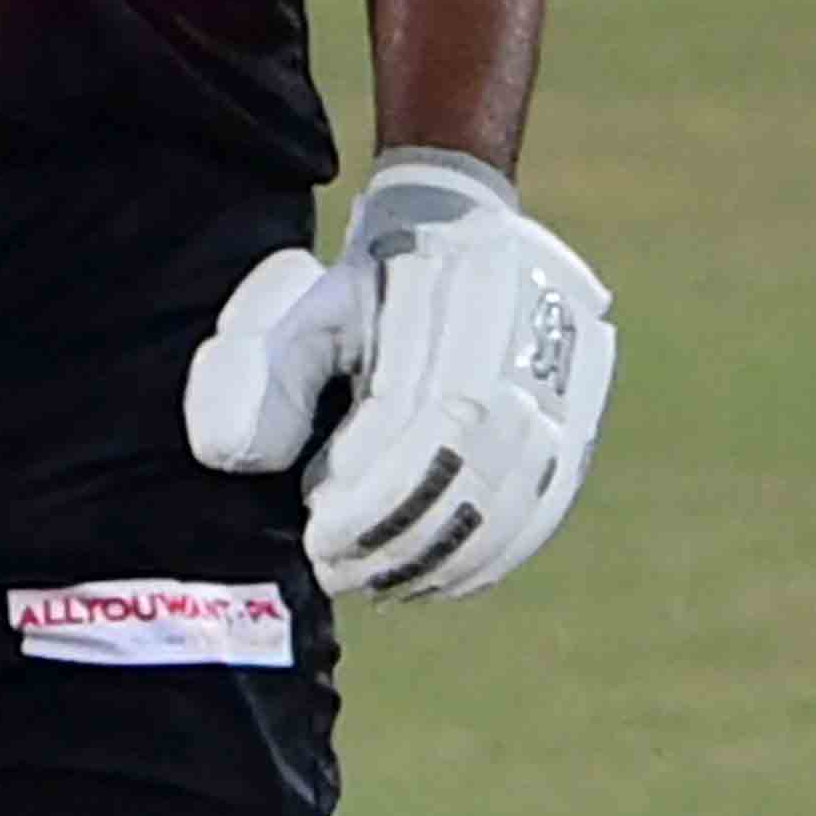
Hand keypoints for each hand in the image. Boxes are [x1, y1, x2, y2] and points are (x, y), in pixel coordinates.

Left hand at [186, 152, 615, 603]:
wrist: (469, 233)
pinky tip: (438, 579)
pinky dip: (488, 556)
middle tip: (336, 571)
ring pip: (507, 508)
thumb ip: (273, 375)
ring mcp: (559, 394)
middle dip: (394, 543)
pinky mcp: (575, 425)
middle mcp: (519, 358)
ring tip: (377, 583)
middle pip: (464, 482)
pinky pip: (541, 510)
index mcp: (453, 320)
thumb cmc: (378, 281)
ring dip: (437, 561)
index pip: (415, 436)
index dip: (366, 501)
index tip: (317, 533)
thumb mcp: (317, 304)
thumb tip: (241, 459)